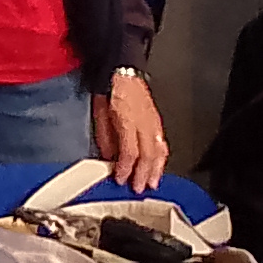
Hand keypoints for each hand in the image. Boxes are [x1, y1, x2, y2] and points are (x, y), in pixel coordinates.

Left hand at [96, 72, 170, 193]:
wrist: (123, 73)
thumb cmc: (109, 91)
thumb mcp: (100, 115)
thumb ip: (106, 138)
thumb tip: (108, 157)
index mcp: (127, 121)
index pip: (129, 152)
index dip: (125, 168)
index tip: (120, 179)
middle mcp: (144, 124)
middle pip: (148, 155)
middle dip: (143, 174)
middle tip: (138, 189)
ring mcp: (154, 123)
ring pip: (159, 151)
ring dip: (156, 170)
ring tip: (152, 183)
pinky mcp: (158, 122)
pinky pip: (163, 144)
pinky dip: (162, 158)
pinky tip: (159, 165)